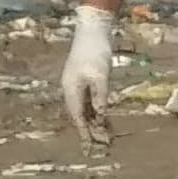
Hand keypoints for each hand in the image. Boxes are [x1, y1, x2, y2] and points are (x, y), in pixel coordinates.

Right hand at [60, 4, 115, 144]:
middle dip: (91, 131)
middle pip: (80, 115)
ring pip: (86, 109)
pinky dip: (97, 112)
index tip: (89, 146)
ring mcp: (78, 85)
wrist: (92, 32)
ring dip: (95, 123)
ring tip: (106, 137)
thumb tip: (100, 116)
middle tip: (104, 145)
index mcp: (71, 89)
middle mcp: (71, 89)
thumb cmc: (95, 53)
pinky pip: (90, 102)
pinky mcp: (86, 81)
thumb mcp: (100, 77)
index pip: (77, 116)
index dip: (84, 132)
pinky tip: (105, 121)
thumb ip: (100, 98)